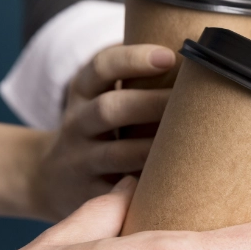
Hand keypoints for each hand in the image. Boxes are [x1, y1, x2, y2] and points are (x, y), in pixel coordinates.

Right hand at [33, 43, 175, 220]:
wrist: (52, 178)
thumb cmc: (99, 129)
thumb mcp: (100, 97)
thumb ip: (136, 80)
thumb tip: (198, 57)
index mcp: (83, 91)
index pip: (101, 67)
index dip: (133, 59)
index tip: (169, 56)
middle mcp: (77, 123)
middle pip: (109, 109)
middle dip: (152, 104)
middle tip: (192, 102)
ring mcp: (81, 160)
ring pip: (116, 154)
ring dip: (154, 149)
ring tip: (191, 145)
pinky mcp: (88, 193)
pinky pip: (118, 192)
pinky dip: (145, 187)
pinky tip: (175, 184)